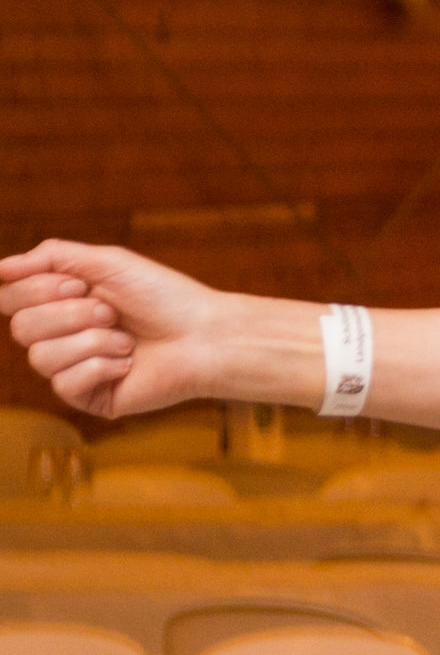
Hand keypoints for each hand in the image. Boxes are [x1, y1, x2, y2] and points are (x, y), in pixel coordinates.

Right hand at [0, 241, 224, 419]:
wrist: (206, 334)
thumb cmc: (163, 296)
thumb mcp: (106, 262)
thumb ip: (50, 257)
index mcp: (58, 304)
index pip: (8, 298)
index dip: (37, 290)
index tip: (81, 283)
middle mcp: (60, 337)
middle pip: (21, 328)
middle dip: (70, 314)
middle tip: (111, 312)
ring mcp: (73, 370)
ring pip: (40, 357)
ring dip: (91, 340)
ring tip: (125, 338)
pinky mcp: (90, 397)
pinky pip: (65, 384)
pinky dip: (100, 366)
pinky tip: (128, 362)